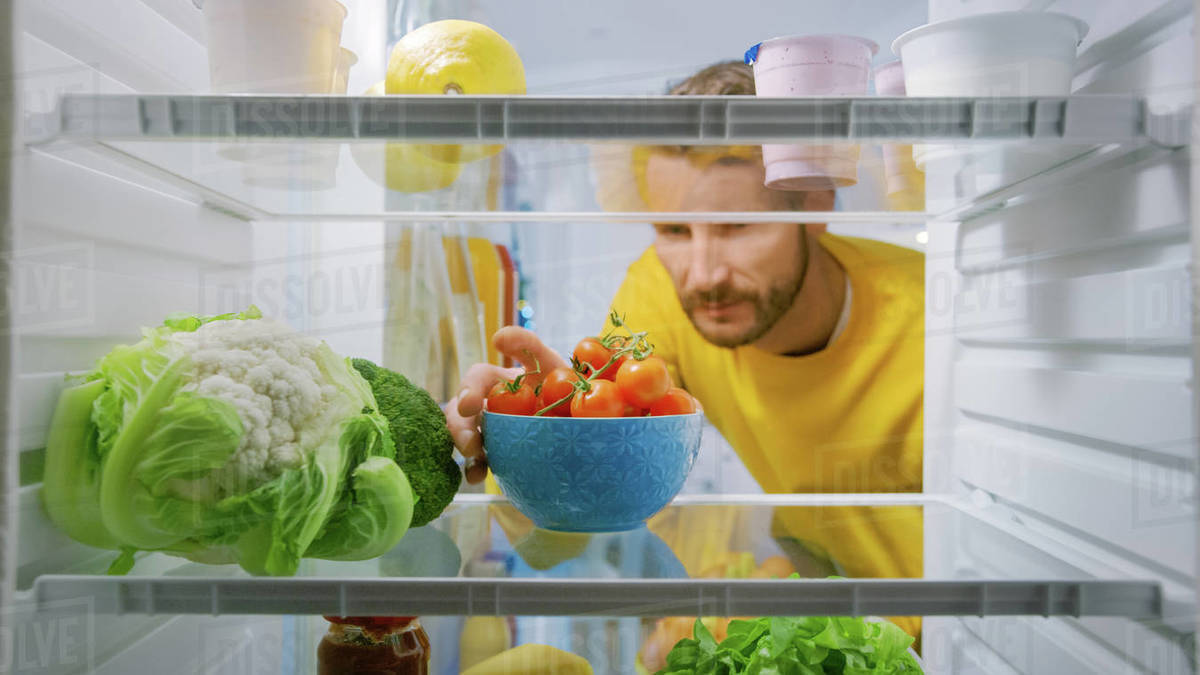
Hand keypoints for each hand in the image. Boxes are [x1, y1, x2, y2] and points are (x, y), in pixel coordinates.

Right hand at [446, 326, 568, 483]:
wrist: (581, 417)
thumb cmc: (563, 383)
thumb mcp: (550, 361)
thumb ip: (528, 345)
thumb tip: (498, 337)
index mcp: (499, 381)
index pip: (477, 378)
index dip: (469, 388)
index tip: (470, 404)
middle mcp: (488, 404)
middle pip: (461, 411)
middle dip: (460, 426)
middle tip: (470, 442)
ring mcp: (492, 430)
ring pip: (466, 435)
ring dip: (465, 447)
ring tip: (475, 460)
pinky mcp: (498, 452)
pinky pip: (479, 461)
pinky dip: (474, 468)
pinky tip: (477, 476)